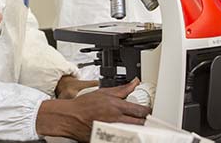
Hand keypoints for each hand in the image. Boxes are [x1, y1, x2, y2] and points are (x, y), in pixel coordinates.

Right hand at [35, 78, 150, 141]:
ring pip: (135, 132)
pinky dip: (128, 136)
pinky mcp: (109, 139)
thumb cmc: (84, 105)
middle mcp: (116, 119)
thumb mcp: (103, 92)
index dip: (148, 111)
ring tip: (137, 126)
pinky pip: (123, 139)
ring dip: (138, 129)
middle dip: (146, 122)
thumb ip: (121, 89)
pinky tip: (127, 134)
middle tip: (146, 120)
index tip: (149, 111)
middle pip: (141, 123)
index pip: (140, 110)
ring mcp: (114, 131)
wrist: (70, 117)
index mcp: (116, 106)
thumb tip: (135, 83)